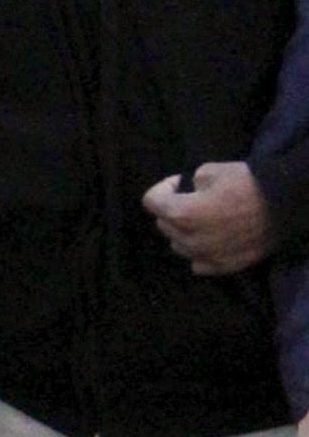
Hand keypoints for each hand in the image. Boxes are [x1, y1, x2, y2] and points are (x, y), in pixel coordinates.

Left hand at [144, 161, 271, 276]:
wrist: (285, 205)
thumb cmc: (248, 184)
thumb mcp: (211, 170)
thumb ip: (188, 182)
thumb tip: (186, 190)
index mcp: (181, 213)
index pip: (150, 201)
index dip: (163, 188)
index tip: (179, 183)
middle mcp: (187, 239)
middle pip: (163, 224)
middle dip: (173, 210)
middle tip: (194, 199)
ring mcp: (204, 256)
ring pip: (178, 244)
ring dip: (185, 231)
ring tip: (205, 220)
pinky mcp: (222, 267)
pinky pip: (197, 262)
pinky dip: (200, 251)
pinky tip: (213, 239)